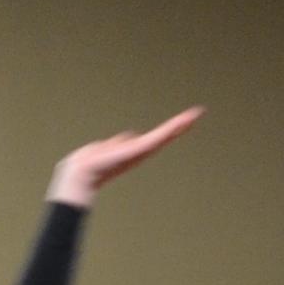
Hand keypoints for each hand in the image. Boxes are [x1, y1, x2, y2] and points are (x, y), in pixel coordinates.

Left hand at [48, 106, 204, 207]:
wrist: (85, 171)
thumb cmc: (95, 161)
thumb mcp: (110, 146)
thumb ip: (120, 141)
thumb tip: (127, 137)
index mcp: (136, 150)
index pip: (158, 136)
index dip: (172, 128)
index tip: (186, 119)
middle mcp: (142, 150)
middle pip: (166, 134)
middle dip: (181, 124)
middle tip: (198, 113)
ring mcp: (142, 150)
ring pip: (164, 133)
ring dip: (178, 124)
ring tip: (191, 116)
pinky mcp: (140, 148)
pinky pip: (159, 135)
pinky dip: (171, 128)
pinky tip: (182, 121)